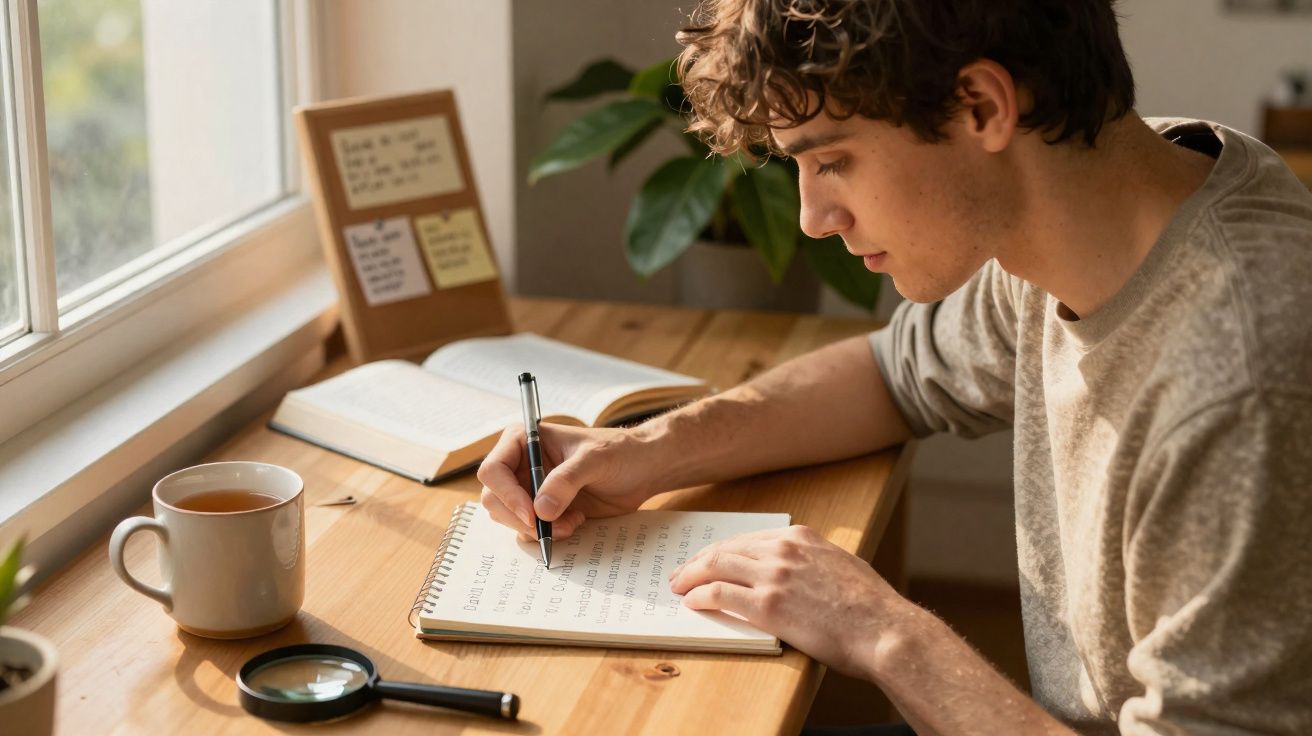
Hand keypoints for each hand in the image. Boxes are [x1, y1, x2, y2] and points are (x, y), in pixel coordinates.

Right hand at [477, 422, 659, 540]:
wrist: (642, 470)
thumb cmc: (620, 452)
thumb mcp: (595, 459)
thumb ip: (566, 480)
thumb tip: (539, 510)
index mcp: (523, 441)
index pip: (493, 470)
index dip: (507, 494)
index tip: (532, 514)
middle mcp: (520, 465)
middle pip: (494, 499)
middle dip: (520, 518)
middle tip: (548, 528)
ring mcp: (530, 490)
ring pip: (508, 518)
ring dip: (536, 529)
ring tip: (570, 522)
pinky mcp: (543, 511)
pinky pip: (528, 531)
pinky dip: (547, 535)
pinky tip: (575, 523)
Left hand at [668, 525, 906, 679]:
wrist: (883, 629)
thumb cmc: (869, 607)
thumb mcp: (841, 566)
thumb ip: (811, 562)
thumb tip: (792, 573)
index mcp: (801, 537)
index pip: (746, 538)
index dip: (721, 550)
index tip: (707, 558)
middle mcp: (784, 550)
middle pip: (726, 549)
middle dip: (698, 561)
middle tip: (681, 572)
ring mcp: (774, 575)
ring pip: (716, 567)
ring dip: (691, 576)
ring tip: (678, 587)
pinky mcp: (768, 605)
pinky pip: (720, 594)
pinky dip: (700, 596)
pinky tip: (692, 602)